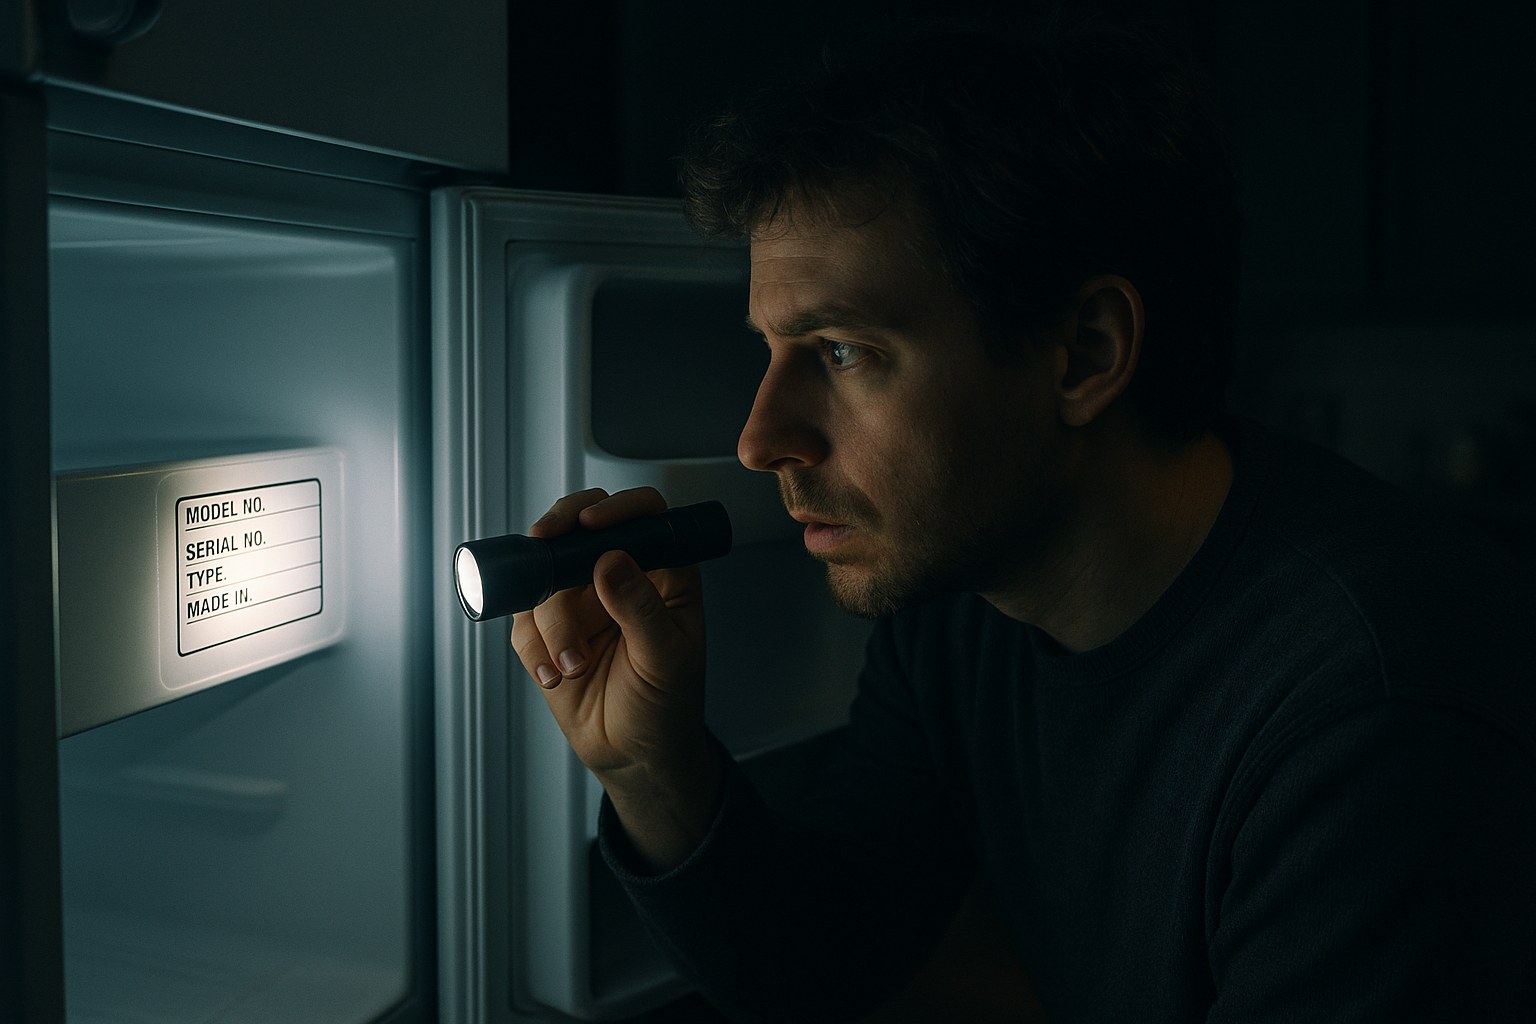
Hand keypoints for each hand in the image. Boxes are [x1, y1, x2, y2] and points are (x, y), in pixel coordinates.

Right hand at [511, 487, 720, 868]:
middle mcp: (618, 575)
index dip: (618, 509)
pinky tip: (554, 673)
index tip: (592, 524)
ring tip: (573, 664)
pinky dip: (533, 646)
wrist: (633, 754)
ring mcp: (580, 599)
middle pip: (581, 525)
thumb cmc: (667, 705)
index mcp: (663, 572)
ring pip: (545, 577)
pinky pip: (524, 620)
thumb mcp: (665, 659)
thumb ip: (641, 610)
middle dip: (557, 533)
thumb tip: (610, 561)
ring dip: (552, 621)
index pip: (645, 516)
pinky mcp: (548, 628)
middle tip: (544, 546)